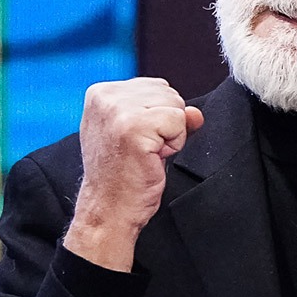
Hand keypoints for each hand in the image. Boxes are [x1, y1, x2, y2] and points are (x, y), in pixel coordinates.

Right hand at [64, 78, 202, 270]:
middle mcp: (105, 97)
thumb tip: (195, 113)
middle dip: (166, 124)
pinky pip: (179, 122)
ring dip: (171, 135)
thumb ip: (167, 116)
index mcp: (100, 93)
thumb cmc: (121, 177)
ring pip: (175, 105)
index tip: (137, 140)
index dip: (157, 117)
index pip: (156, 86)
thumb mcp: (141, 136)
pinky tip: (152, 158)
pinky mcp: (134, 127)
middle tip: (143, 150)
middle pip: (168, 92)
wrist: (109, 209)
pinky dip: (174, 143)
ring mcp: (118, 110)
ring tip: (147, 154)